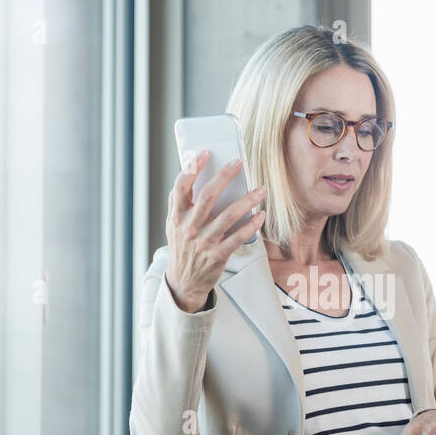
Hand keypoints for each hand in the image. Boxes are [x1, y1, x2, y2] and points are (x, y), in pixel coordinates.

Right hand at [165, 149, 266, 312]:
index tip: (204, 153)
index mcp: (177, 215)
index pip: (181, 186)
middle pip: (208, 196)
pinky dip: (251, 226)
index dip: (192, 168)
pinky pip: (238, 238)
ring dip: (247, 200)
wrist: (184, 281)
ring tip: (261, 189)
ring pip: (228, 216)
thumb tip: (192, 174)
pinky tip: (260, 215)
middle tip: (239, 162)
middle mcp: (189, 227)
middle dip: (224, 176)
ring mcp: (204, 241)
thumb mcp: (174, 224)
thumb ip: (181, 203)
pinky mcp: (218, 255)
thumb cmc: (182, 246)